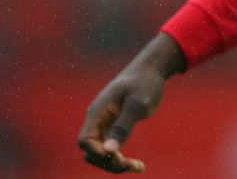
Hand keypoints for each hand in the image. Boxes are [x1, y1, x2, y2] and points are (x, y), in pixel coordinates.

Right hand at [77, 33, 186, 173]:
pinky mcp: (113, 126)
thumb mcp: (138, 104)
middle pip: (91, 151)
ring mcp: (104, 123)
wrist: (151, 69)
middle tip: (135, 165)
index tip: (120, 156)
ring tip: (139, 167)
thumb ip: (123, 126)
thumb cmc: (145, 82)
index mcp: (98, 112)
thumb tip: (110, 150)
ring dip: (115, 163)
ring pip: (100, 152)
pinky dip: (120, 157)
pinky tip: (138, 164)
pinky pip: (109, 148)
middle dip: (109, 162)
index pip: (85, 141)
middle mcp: (97, 119)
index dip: (98, 153)